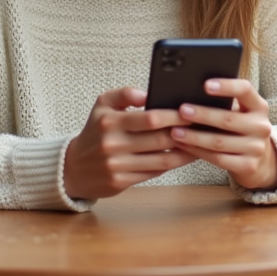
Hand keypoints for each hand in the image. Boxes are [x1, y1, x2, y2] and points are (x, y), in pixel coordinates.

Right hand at [64, 88, 194, 200]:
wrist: (73, 167)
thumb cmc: (95, 131)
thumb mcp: (102, 105)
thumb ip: (124, 94)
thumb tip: (147, 93)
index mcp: (109, 122)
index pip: (149, 118)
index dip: (174, 115)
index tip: (191, 111)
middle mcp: (112, 145)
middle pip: (159, 140)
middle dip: (184, 133)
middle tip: (203, 127)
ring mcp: (117, 166)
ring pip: (161, 160)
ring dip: (185, 152)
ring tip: (200, 142)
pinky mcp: (121, 182)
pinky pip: (154, 173)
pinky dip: (172, 165)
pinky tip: (184, 157)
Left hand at [170, 79, 276, 191]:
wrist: (262, 160)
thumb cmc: (242, 128)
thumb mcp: (242, 113)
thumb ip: (226, 103)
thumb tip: (191, 92)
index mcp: (259, 106)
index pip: (245, 90)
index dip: (226, 86)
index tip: (205, 85)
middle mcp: (261, 126)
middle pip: (228, 119)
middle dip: (202, 115)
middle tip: (181, 111)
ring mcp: (256, 148)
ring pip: (219, 142)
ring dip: (194, 137)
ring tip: (175, 131)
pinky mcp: (248, 166)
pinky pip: (218, 159)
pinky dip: (198, 151)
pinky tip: (184, 146)